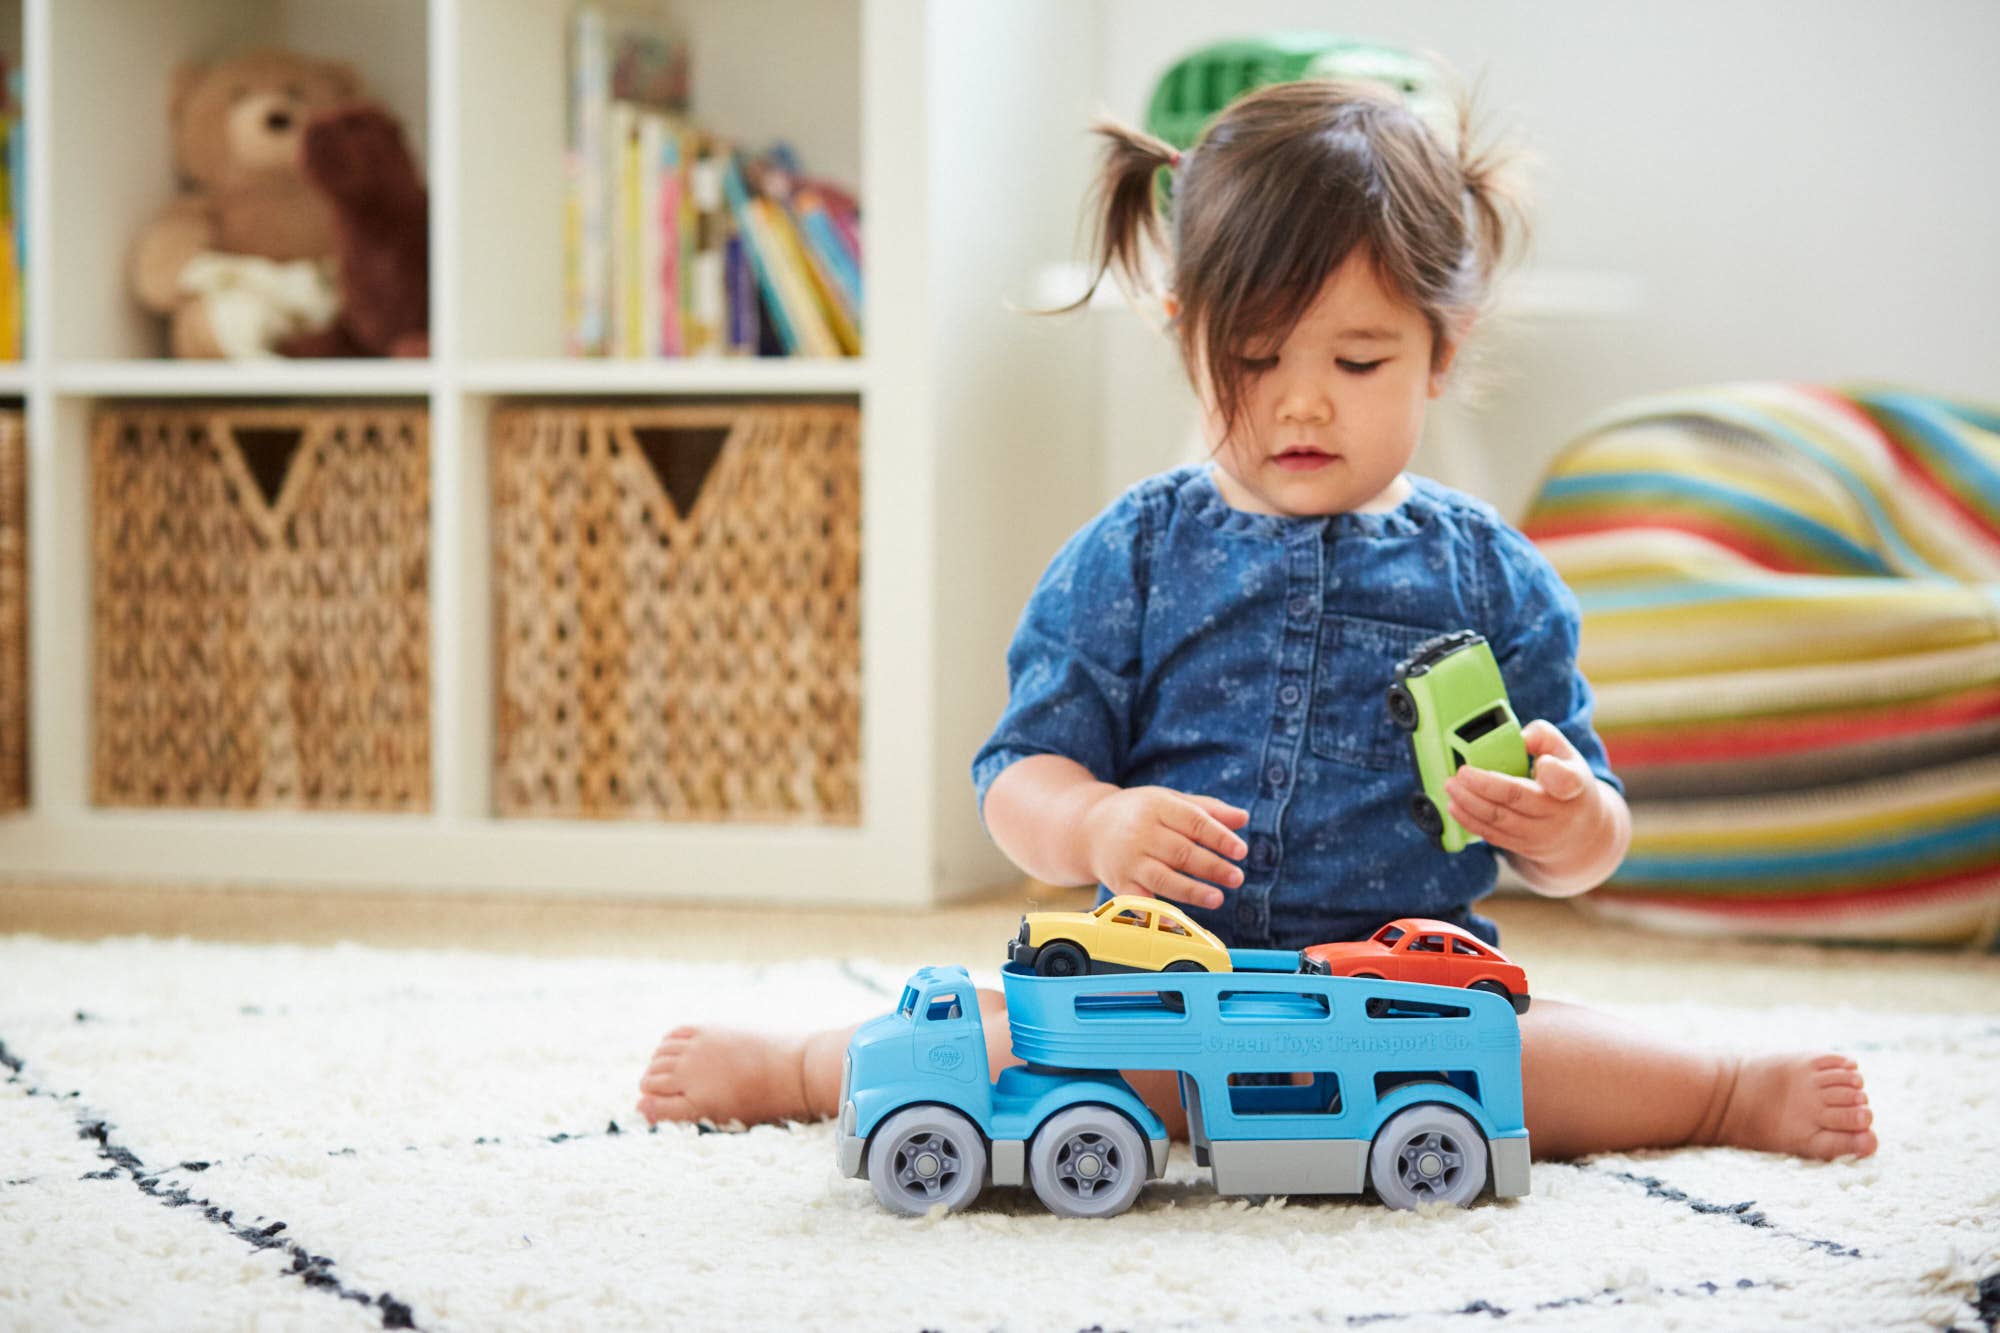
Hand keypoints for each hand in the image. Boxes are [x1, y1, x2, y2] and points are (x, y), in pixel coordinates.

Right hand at [1078, 786, 1248, 908]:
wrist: (1087, 828)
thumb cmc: (1139, 813)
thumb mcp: (1170, 801)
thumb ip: (1208, 810)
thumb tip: (1243, 818)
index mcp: (1157, 807)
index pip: (1194, 822)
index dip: (1219, 837)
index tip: (1241, 851)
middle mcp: (1141, 833)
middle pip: (1181, 852)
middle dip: (1212, 867)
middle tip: (1237, 878)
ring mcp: (1128, 860)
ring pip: (1163, 878)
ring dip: (1192, 891)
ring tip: (1217, 899)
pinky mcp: (1119, 884)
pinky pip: (1140, 900)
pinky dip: (1157, 912)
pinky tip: (1178, 921)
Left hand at [1443, 720, 1604, 864]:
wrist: (1581, 833)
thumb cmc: (1566, 783)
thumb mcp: (1566, 755)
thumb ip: (1544, 737)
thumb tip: (1519, 738)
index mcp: (1572, 785)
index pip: (1565, 779)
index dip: (1552, 771)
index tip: (1540, 762)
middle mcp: (1557, 813)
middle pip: (1516, 798)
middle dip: (1483, 785)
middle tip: (1461, 772)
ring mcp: (1539, 834)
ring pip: (1498, 820)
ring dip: (1468, 803)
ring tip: (1450, 786)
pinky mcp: (1523, 847)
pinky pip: (1492, 835)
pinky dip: (1469, 820)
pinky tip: (1454, 806)